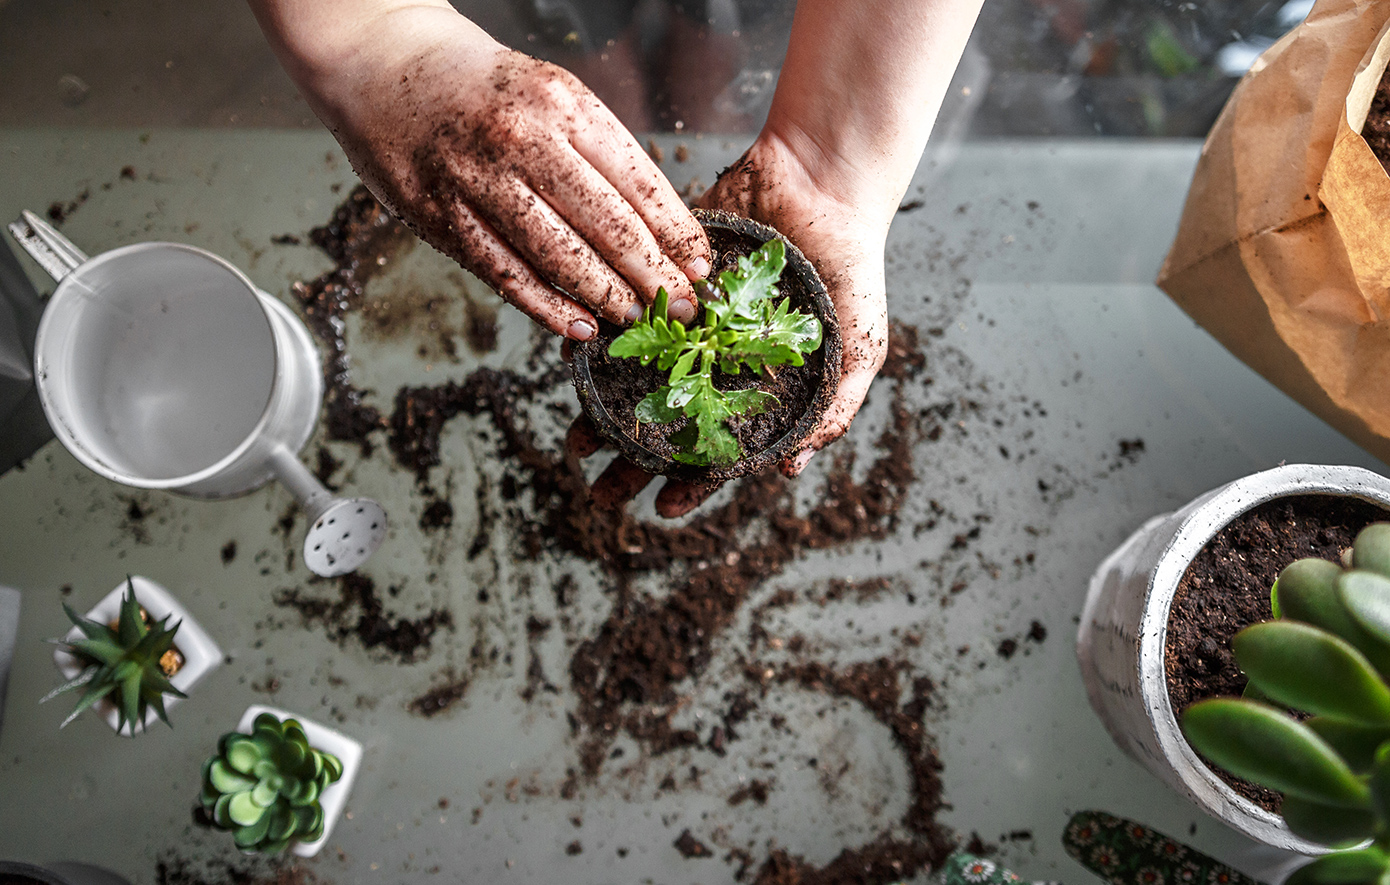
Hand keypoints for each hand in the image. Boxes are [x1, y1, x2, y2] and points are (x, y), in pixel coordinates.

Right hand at [254, 1, 709, 338]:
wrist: (383, 61)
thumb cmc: (478, 83)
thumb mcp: (550, 91)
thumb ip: (595, 151)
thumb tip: (654, 224)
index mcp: (563, 103)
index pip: (638, 181)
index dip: (676, 232)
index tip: (702, 265)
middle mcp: (524, 140)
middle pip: (608, 225)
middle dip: (655, 275)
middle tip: (684, 308)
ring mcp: (478, 181)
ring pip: (560, 256)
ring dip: (608, 298)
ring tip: (640, 321)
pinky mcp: (441, 217)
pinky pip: (506, 274)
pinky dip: (548, 307)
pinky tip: (580, 327)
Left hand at [574, 129, 891, 516]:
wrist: (823, 180)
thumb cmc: (852, 265)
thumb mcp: (861, 344)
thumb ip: (835, 407)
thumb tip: (791, 468)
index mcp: (757, 386)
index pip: (720, 448)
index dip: (692, 483)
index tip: (661, 509)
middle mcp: (715, 362)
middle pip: (667, 423)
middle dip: (631, 459)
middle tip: (598, 485)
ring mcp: (686, 324)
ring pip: (635, 378)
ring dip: (602, 410)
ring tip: (574, 438)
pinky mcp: (663, 281)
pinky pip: (623, 316)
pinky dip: (596, 339)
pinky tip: (572, 363)